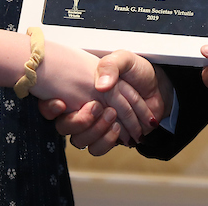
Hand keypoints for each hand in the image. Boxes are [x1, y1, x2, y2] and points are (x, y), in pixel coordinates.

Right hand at [39, 51, 173, 155]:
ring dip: (96, 130)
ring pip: (79, 141)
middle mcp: (81, 108)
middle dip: (79, 121)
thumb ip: (111, 65)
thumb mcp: (125, 60)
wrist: (157, 88)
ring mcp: (93, 125)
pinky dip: (108, 140)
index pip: (50, 104)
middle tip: (98, 107)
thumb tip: (100, 85)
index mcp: (79, 89)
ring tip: (113, 116)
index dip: (49, 108)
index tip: (61, 103)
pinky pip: (97, 149)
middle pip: (63, 127)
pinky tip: (120, 129)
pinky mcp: (106, 137)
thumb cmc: (137, 72)